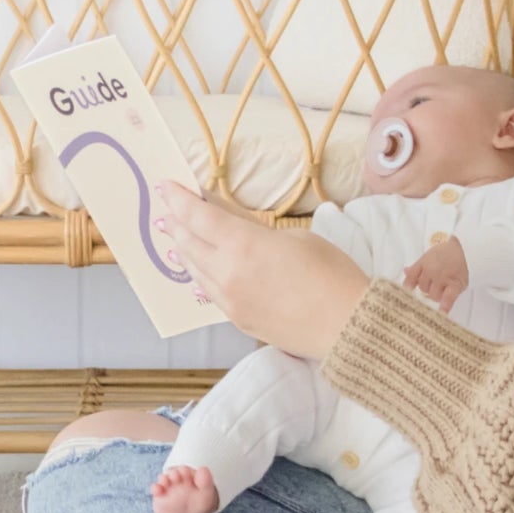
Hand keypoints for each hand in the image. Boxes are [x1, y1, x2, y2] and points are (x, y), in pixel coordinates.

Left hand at [154, 183, 370, 359]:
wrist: (348, 327)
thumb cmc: (333, 275)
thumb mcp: (295, 237)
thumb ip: (254, 227)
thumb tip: (229, 218)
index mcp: (243, 245)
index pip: (198, 216)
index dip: (178, 199)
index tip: (166, 185)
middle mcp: (228, 273)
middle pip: (189, 242)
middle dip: (175, 222)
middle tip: (166, 208)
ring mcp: (230, 300)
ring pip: (194, 269)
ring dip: (183, 249)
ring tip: (175, 235)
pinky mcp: (238, 319)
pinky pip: (209, 292)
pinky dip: (198, 274)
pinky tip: (197, 270)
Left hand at [401, 237, 467, 312]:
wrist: (465, 247)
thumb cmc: (446, 253)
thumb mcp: (428, 257)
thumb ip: (416, 267)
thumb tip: (405, 271)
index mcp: (423, 263)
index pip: (410, 279)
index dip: (407, 287)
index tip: (405, 294)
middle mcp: (431, 271)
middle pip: (423, 289)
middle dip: (428, 288)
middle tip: (436, 282)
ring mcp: (443, 278)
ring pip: (433, 295)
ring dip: (437, 295)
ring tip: (445, 287)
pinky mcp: (455, 284)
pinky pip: (448, 298)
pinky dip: (445, 306)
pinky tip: (442, 313)